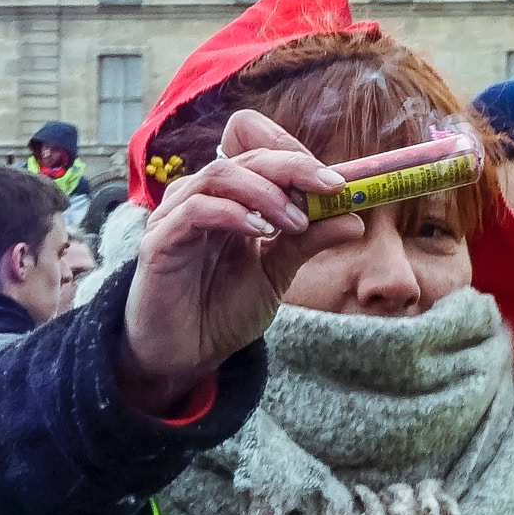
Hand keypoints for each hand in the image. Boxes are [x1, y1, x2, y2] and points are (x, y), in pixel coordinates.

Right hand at [120, 112, 356, 415]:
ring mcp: (176, 215)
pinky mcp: (159, 241)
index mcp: (229, 199)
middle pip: (245, 158)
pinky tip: (260, 232)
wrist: (187, 356)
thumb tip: (354, 219)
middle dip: (292, 169)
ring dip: (265, 192)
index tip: (339, 182)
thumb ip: (307, 242)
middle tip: (328, 190)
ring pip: (220, 174)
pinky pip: (195, 209)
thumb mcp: (276, 273)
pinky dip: (232, 213)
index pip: (263, 158)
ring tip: (295, 222)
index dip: (299, 160)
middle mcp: (200, 198)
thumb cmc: (223, 311)